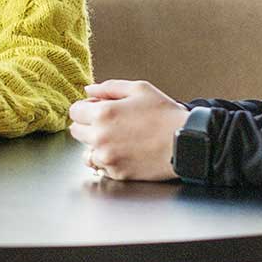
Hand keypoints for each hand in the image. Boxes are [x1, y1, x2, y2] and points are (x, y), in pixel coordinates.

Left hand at [67, 79, 184, 180]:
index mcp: (103, 114)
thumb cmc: (166, 114)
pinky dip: (109, 161)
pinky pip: (101, 167)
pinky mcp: (117, 173)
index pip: (74, 112)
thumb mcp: (139, 89)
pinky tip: (126, 152)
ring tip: (119, 140)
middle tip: (111, 124)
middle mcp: (100, 137)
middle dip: (89, 126)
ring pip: (86, 152)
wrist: (187, 142)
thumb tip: (88, 90)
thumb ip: (109, 88)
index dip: (86, 108)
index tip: (98, 110)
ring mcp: (108, 158)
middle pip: (76, 131)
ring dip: (97, 146)